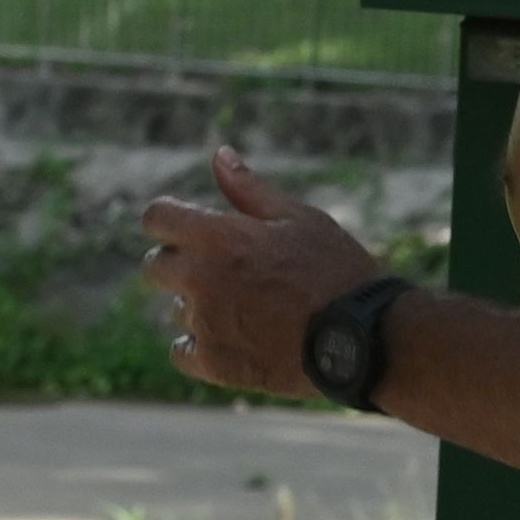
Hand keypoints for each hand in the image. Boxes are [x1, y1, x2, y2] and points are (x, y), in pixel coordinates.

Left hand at [140, 147, 388, 398]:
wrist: (364, 339)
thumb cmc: (337, 272)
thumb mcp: (301, 219)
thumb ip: (250, 190)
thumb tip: (220, 156)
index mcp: (217, 236)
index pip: (157, 218)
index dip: (170, 221)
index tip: (188, 230)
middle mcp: (200, 278)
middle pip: (155, 267)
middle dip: (178, 265)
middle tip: (219, 273)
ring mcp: (205, 323)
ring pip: (177, 310)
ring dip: (199, 307)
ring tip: (246, 312)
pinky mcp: (215, 363)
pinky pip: (183, 352)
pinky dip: (199, 347)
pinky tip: (231, 341)